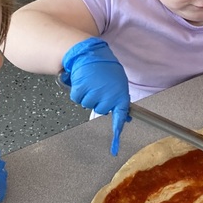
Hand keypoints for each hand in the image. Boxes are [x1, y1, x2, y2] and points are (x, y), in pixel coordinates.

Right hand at [61, 37, 130, 155]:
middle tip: (99, 86)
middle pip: (100, 110)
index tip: (114, 149)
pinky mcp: (82, 90)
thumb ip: (120, 99)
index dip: (116, 132)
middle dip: (98, 100)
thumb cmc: (105, 67)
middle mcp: (108, 96)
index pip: (120, 117)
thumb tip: (125, 117)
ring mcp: (95, 94)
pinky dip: (78, 91)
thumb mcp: (118, 82)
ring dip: (87, 94)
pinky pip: (77, 99)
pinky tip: (83, 80)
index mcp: (120, 94)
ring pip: (87, 104)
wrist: (91, 53)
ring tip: (91, 81)